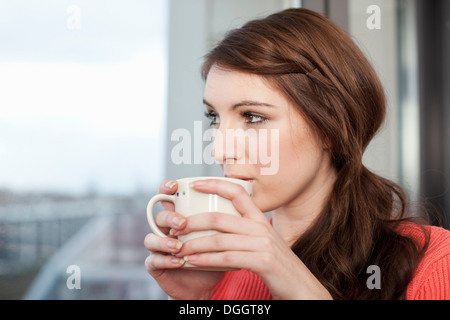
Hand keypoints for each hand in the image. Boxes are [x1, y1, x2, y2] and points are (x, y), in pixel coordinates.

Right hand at [144, 180, 223, 299]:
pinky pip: (154, 260)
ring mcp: (159, 248)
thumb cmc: (215, 255)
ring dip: (163, 241)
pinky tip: (178, 262)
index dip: (167, 188)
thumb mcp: (222, 235)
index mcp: (180, 216)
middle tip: (182, 223)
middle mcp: (167, 230)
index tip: (175, 186)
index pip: (168, 197)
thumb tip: (248, 191)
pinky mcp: (156, 265)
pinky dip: (166, 261)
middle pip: (160, 216)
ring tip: (178, 245)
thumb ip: (227, 215)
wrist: (207, 284)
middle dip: (169, 217)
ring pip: (151, 239)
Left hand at [173, 179, 331, 299]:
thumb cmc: (278, 266)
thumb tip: (219, 223)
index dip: (214, 184)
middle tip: (175, 227)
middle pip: (219, 217)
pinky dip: (205, 260)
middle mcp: (261, 227)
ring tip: (177, 248)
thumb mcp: (264, 241)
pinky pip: (226, 258)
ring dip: (194, 244)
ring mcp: (263, 244)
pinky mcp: (263, 261)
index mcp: (260, 218)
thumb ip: (245, 230)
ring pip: (219, 239)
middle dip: (192, 221)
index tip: (194, 183)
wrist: (302, 288)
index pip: (237, 191)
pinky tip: (192, 262)